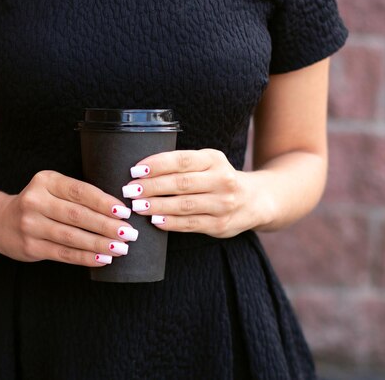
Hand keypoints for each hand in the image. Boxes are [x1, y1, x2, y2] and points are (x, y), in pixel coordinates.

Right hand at [0, 170, 136, 266]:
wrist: (0, 221)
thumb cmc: (39, 204)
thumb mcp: (53, 189)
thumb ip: (78, 195)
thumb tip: (119, 210)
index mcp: (45, 180)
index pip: (79, 191)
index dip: (103, 202)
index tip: (124, 212)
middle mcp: (35, 200)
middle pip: (77, 215)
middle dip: (106, 226)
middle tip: (129, 233)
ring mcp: (30, 225)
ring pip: (72, 237)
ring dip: (99, 244)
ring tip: (121, 248)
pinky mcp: (30, 246)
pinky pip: (63, 253)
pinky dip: (86, 257)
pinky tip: (103, 259)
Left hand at [122, 149, 269, 237]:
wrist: (254, 200)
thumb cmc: (218, 178)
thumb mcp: (207, 163)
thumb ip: (182, 165)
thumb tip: (141, 171)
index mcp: (214, 159)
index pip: (182, 160)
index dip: (156, 165)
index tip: (135, 170)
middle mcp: (222, 180)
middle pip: (180, 183)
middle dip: (151, 187)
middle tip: (130, 190)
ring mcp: (223, 204)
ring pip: (184, 205)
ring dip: (157, 206)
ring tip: (137, 206)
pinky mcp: (220, 225)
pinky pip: (190, 224)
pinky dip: (170, 223)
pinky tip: (154, 220)